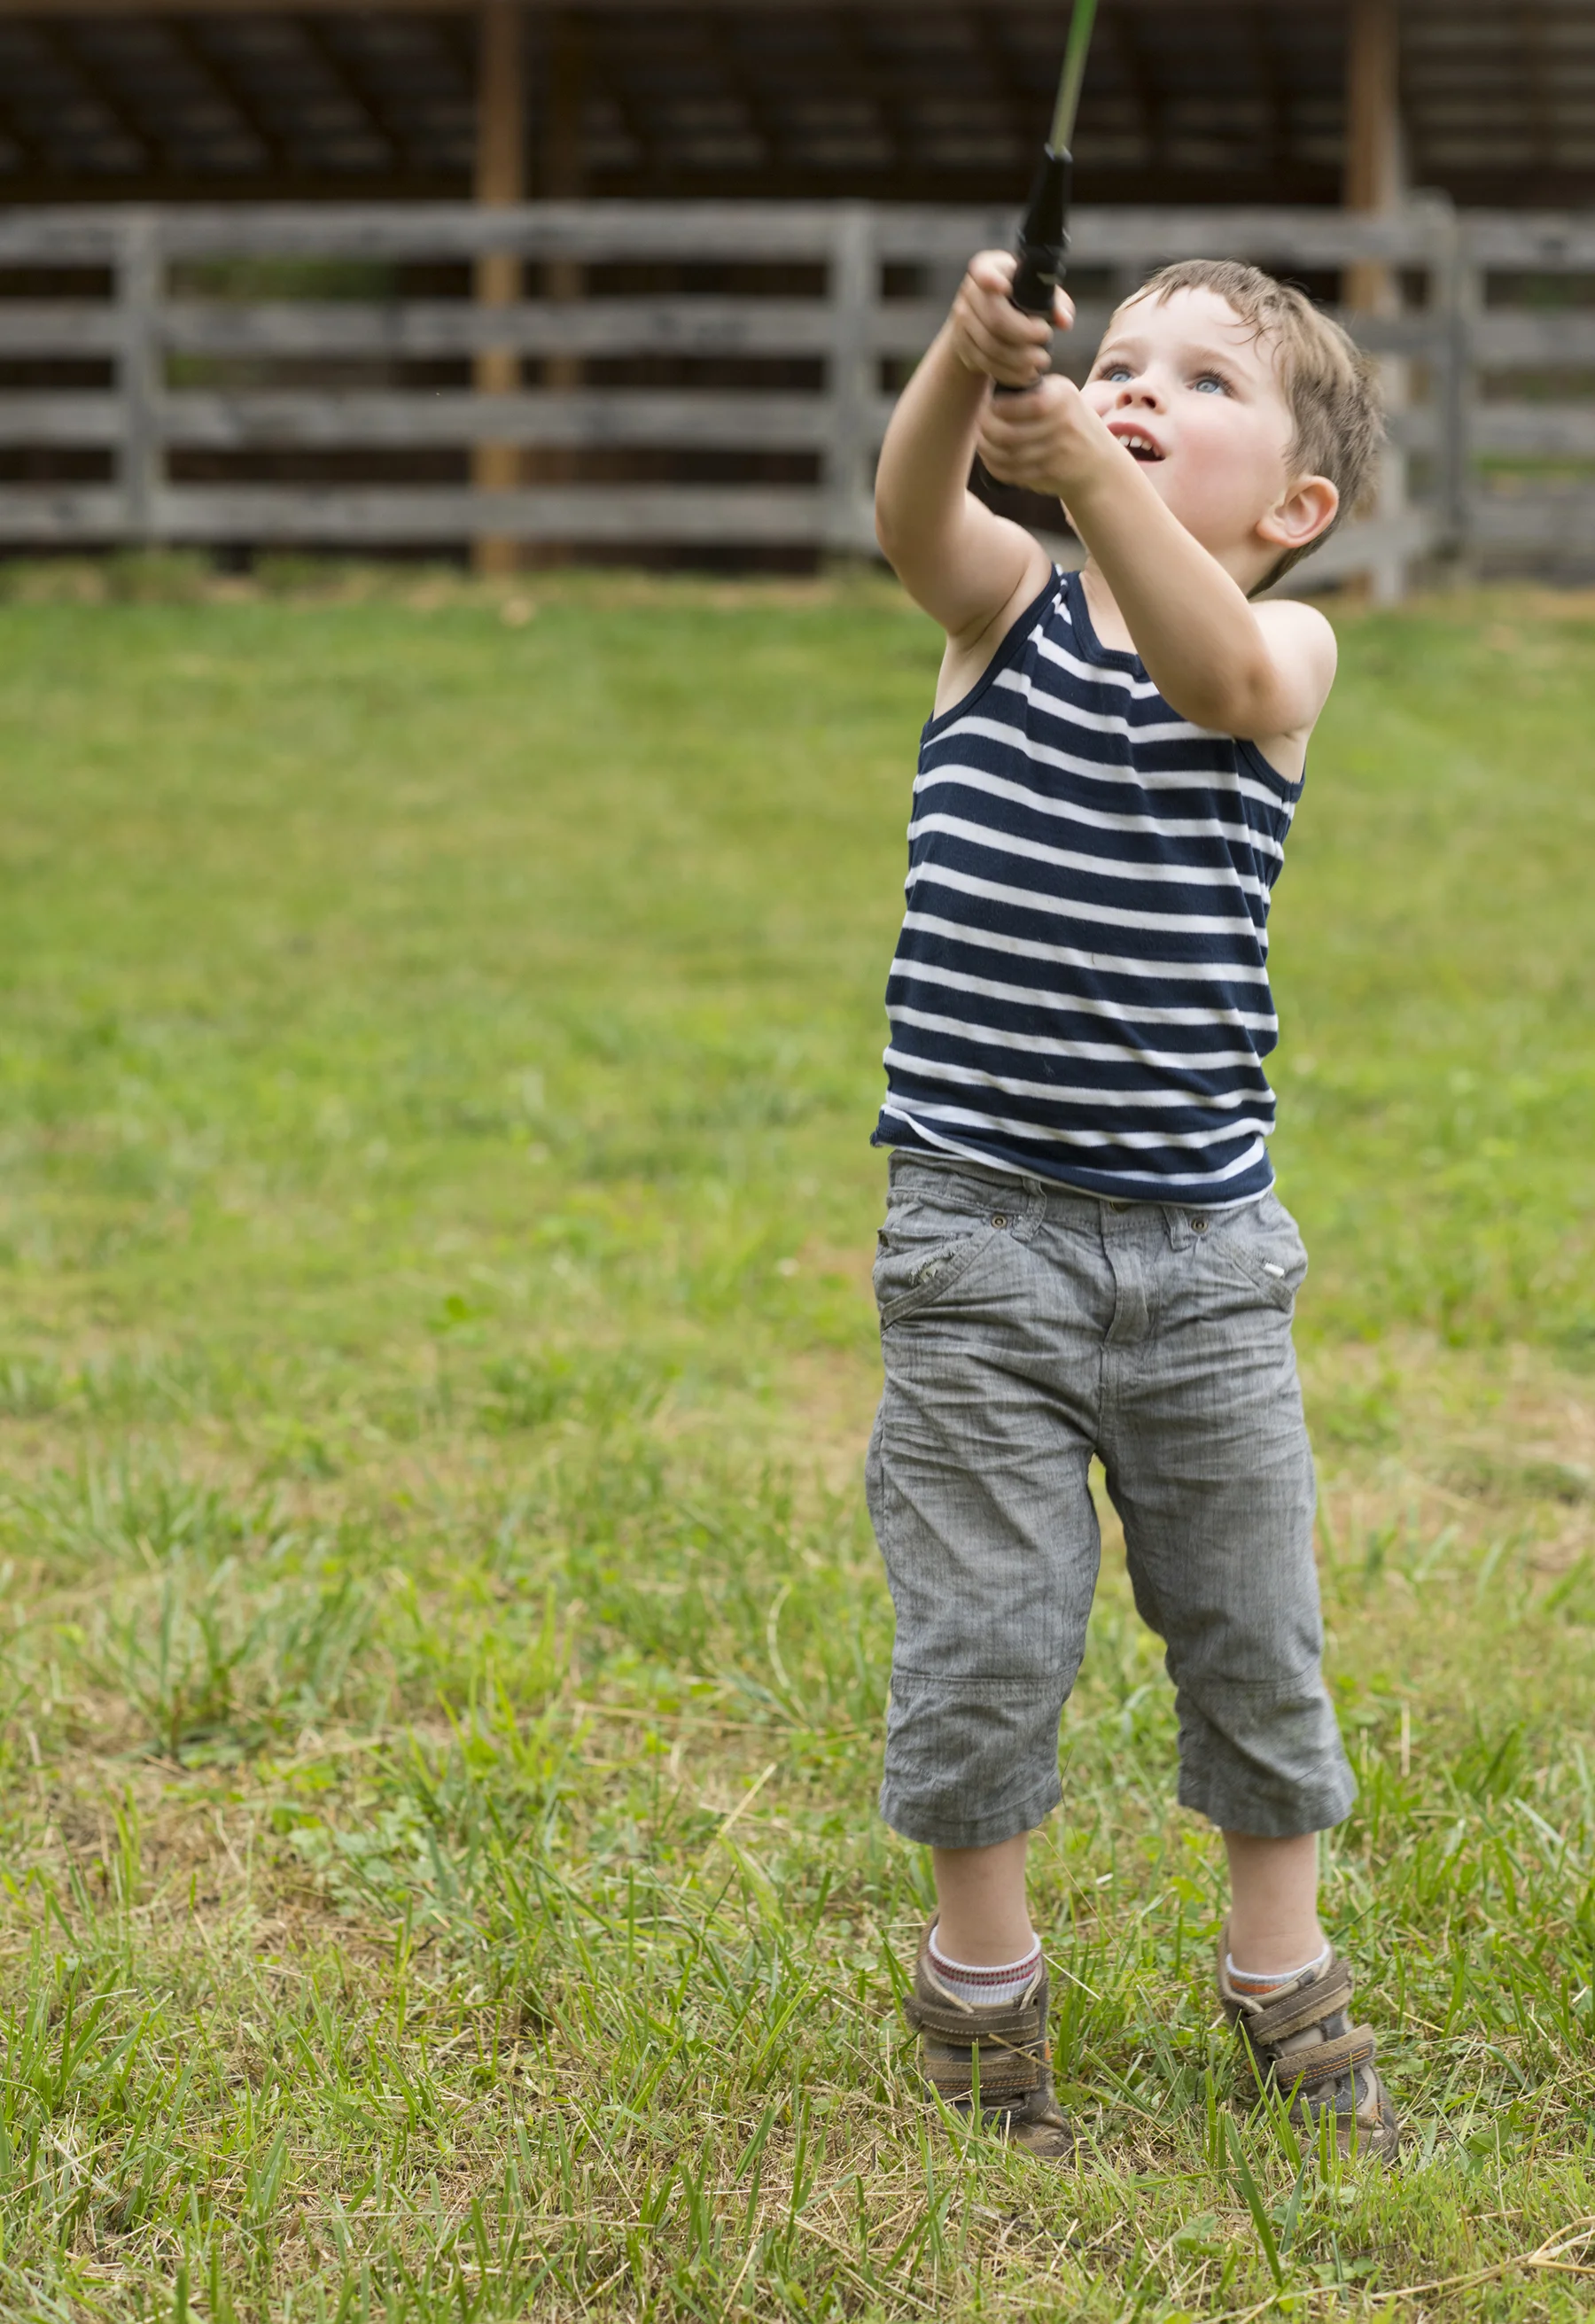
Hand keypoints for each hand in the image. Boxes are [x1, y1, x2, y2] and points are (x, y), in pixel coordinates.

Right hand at [949, 251, 1074, 389]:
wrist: (985, 320)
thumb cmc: (1019, 299)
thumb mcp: (1037, 292)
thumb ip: (1054, 301)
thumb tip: (1064, 321)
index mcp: (989, 268)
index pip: (983, 270)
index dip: (990, 279)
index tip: (1004, 287)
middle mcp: (970, 292)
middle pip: (995, 317)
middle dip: (1024, 333)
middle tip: (1046, 338)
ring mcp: (962, 321)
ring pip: (991, 346)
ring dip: (1020, 358)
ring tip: (1042, 362)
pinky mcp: (962, 346)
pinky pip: (986, 363)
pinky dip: (1009, 372)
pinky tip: (1027, 374)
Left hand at [977, 371, 1119, 500]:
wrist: (1099, 462)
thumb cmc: (1071, 423)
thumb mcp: (1062, 397)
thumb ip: (1034, 391)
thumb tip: (992, 391)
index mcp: (1063, 398)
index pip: (1019, 404)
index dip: (995, 409)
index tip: (985, 408)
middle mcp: (1064, 423)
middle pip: (1009, 433)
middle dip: (985, 432)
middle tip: (978, 428)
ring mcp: (1059, 451)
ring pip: (1008, 455)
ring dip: (987, 452)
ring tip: (982, 444)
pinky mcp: (1053, 473)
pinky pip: (1015, 473)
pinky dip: (997, 468)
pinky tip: (991, 461)